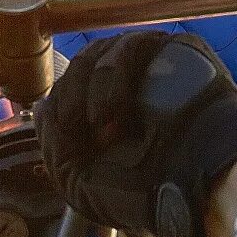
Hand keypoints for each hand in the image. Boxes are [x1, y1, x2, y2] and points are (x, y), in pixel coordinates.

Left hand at [36, 31, 236, 236]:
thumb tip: (43, 105)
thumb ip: (53, 141)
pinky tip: (111, 112)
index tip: (62, 136)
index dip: (56, 107)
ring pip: (95, 54)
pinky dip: (110, 77)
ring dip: (84, 90)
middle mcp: (129, 91)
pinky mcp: (172, 51)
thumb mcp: (77, 180)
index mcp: (110, 118)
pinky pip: (127, 45)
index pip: (67, 91)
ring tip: (97, 125)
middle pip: (76, 69)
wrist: (192, 185)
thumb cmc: (144, 191)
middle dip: (66, 100)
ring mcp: (150, 69)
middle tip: (77, 131)